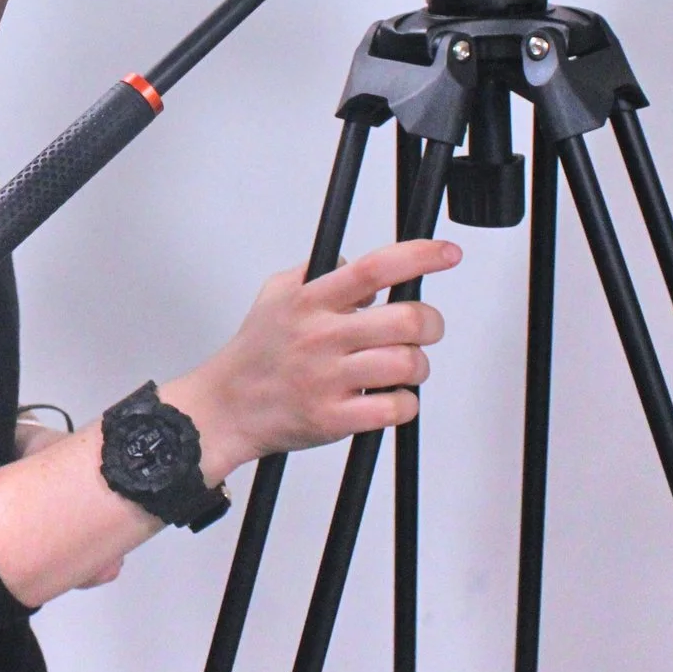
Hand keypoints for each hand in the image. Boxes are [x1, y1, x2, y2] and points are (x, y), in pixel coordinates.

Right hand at [165, 239, 457, 478]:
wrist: (226, 407)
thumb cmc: (255, 354)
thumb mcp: (275, 294)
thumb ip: (316, 271)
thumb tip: (359, 266)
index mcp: (310, 302)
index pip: (374, 268)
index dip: (419, 256)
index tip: (446, 253)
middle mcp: (321, 337)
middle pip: (406, 320)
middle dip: (430, 323)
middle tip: (424, 327)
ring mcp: (329, 379)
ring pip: (408, 365)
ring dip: (417, 366)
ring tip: (401, 367)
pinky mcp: (335, 418)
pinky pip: (395, 408)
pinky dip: (404, 403)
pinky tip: (389, 397)